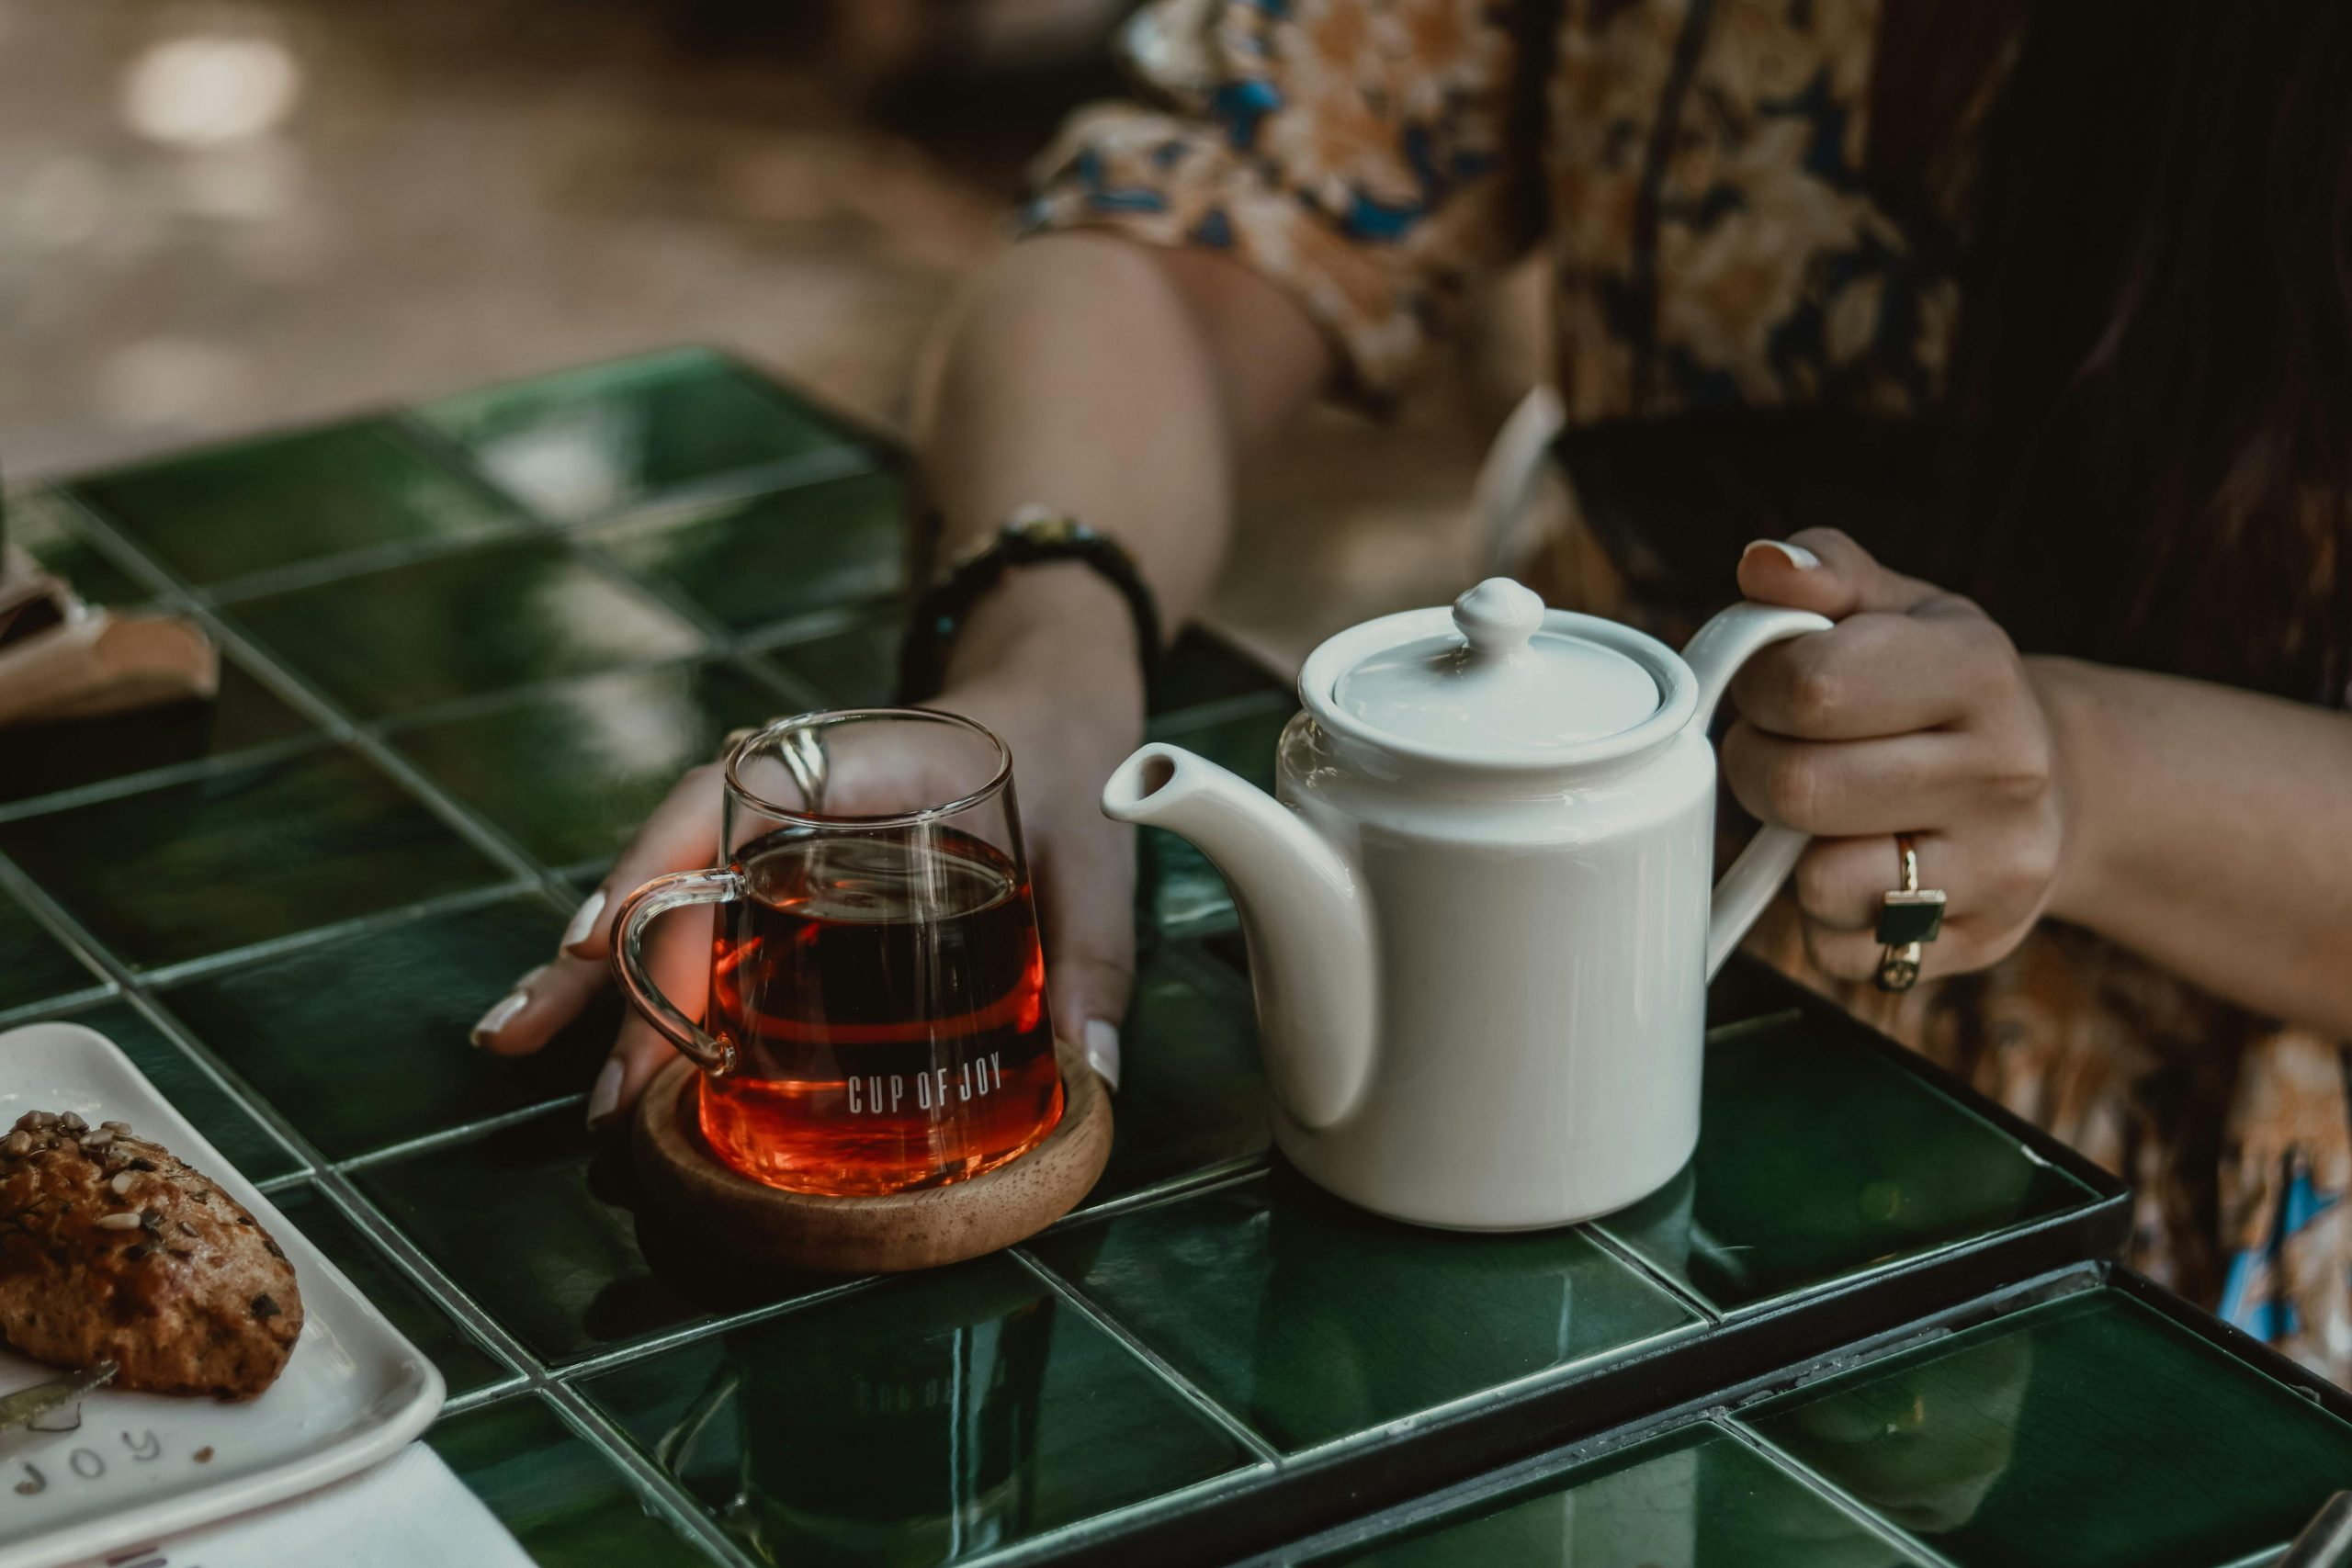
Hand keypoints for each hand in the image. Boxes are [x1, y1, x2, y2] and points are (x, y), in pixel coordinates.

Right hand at [469, 664, 1142, 1127]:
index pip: (732, 796)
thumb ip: (1094, 960)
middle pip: (673, 863)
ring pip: (655, 886)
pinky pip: (683, 906)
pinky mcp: (767, 862)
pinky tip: (582, 1036)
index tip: (603, 939)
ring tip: (512, 1048)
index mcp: (858, 759)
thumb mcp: (1095, 855)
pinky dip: (627, 964)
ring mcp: (766, 822)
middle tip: (600, 1100)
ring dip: (589, 968)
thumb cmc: (1064, 764)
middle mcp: (788, 782)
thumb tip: (1094, 1085)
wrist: (1048, 701)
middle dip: (615, 971)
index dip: (661, 867)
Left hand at [1723, 530, 2071, 984]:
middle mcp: (2005, 771)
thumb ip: (1824, 572)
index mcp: (1978, 669)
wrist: (2049, 783)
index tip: (1776, 689)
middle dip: (1758, 768)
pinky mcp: (1973, 944)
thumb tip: (1762, 565)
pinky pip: (1839, 949)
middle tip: (1784, 752)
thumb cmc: (1939, 688)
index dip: (1759, 689)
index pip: (1808, 688)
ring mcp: (1999, 868)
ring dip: (1791, 850)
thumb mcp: (1898, 608)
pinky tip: (1862, 869)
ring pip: (1818, 881)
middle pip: (1798, 789)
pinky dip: (1825, 916)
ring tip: (1827, 812)